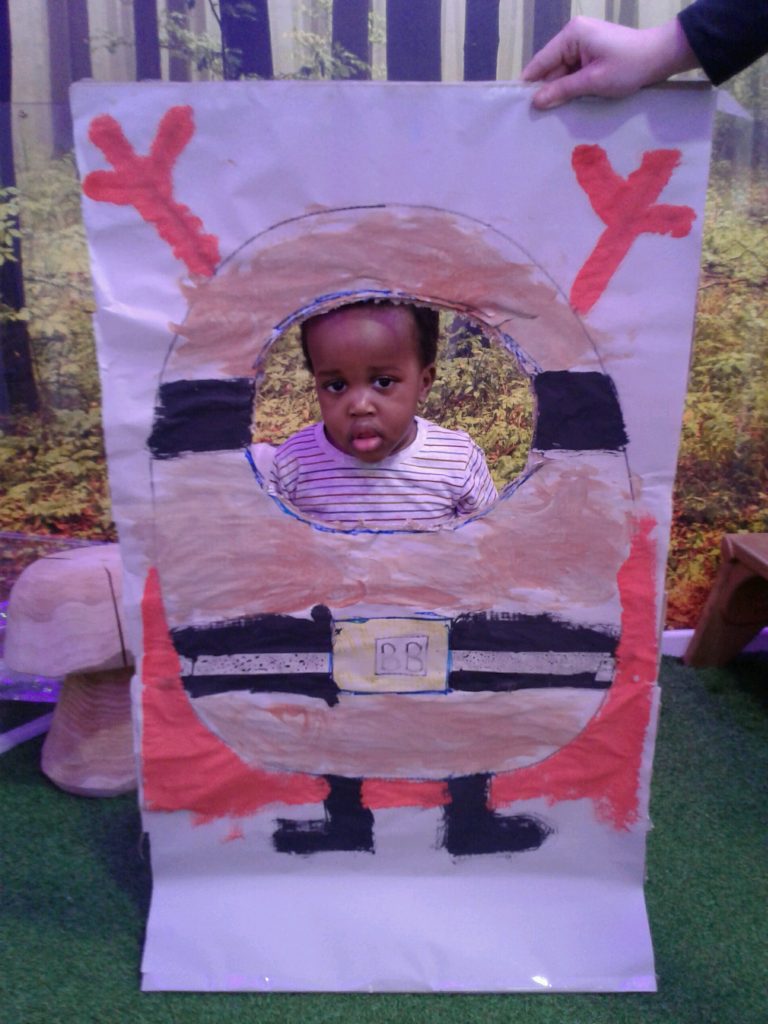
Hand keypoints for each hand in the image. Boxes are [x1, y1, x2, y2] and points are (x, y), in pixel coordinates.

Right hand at [521, 16, 698, 109]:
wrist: (660, 56)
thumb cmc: (628, 66)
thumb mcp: (593, 81)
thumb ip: (562, 90)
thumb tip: (535, 102)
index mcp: (571, 35)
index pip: (541, 62)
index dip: (530, 84)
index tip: (517, 106)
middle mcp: (573, 35)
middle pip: (551, 68)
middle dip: (546, 89)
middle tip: (535, 118)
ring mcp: (583, 44)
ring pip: (562, 72)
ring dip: (560, 90)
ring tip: (551, 115)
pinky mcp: (591, 53)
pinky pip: (573, 72)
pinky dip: (572, 87)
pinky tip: (568, 103)